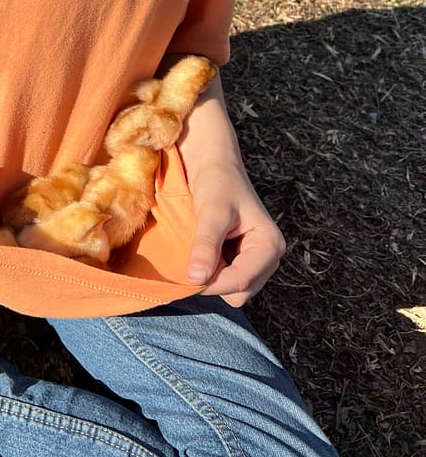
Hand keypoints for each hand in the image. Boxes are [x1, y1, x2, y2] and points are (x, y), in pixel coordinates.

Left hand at [185, 158, 285, 306]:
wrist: (213, 164)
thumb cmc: (216, 182)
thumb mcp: (211, 212)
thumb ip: (206, 246)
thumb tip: (197, 279)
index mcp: (270, 245)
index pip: (240, 283)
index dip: (211, 283)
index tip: (186, 274)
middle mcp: (269, 257)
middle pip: (239, 292)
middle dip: (214, 279)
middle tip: (195, 254)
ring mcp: (257, 260)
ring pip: (232, 289)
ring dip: (213, 275)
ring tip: (201, 248)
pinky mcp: (244, 259)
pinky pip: (227, 279)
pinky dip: (212, 270)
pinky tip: (204, 250)